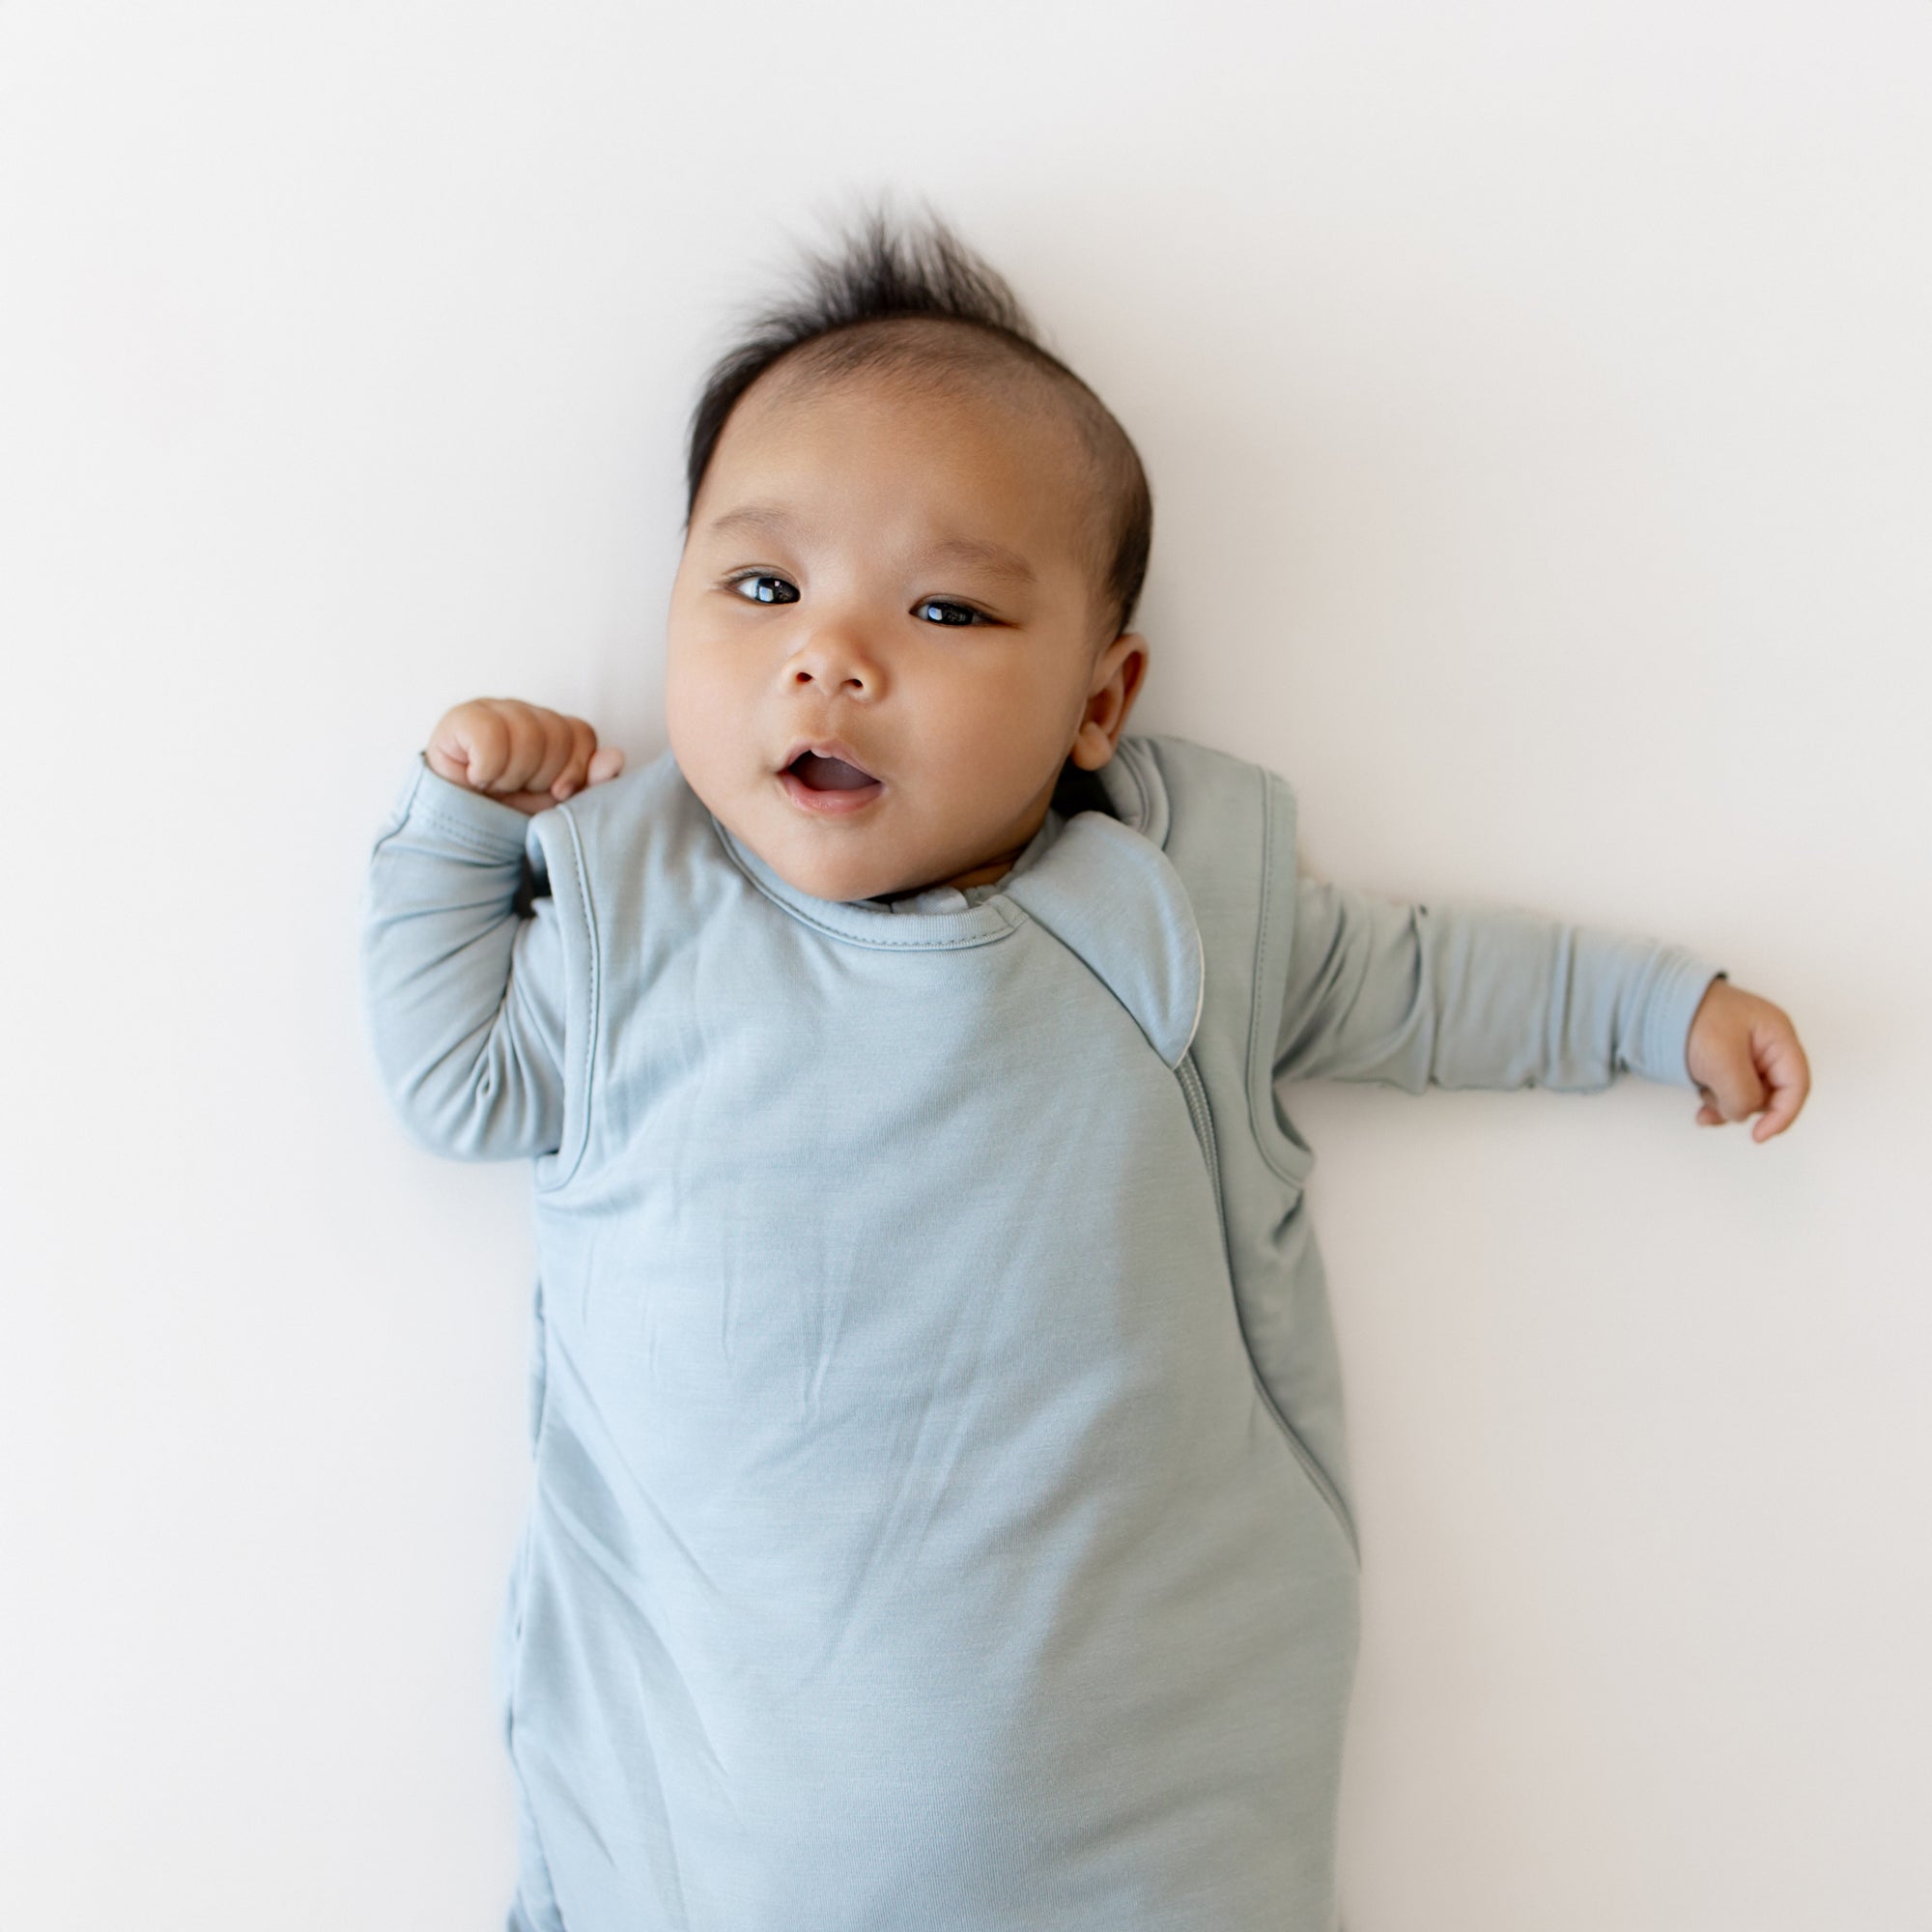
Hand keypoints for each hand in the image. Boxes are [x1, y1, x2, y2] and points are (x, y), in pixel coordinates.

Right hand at [425, 698, 625, 816]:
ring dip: (513, 776)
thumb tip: (615, 758)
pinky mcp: (462, 717)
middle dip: (541, 776)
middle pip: (556, 735)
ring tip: (497, 786)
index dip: (574, 769)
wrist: (461, 829)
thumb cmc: (512, 811)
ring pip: (526, 736)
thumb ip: (592, 782)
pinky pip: (491, 737)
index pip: (582, 733)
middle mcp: (524, 712)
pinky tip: (478, 778)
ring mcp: (493, 709)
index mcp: (551, 727)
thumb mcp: (559, 804)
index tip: (557, 793)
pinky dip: (488, 769)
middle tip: (518, 789)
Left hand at [1684, 977, 1810, 1141]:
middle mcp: (1767, 1045)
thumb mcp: (1723, 1060)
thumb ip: (1742, 1094)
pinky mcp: (1725, 1061)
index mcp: (1778, 1036)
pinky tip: (1700, 1104)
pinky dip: (1716, 1101)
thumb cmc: (1692, 1018)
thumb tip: (1743, 1114)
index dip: (1783, 1114)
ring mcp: (1746, 1054)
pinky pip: (1730, 1092)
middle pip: (1772, 1094)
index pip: (1796, 1084)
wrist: (1654, 1001)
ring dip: (1725, 1104)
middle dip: (1744, 1106)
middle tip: (1717, 1103)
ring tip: (1703, 1091)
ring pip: (1748, 1096)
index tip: (1759, 1136)